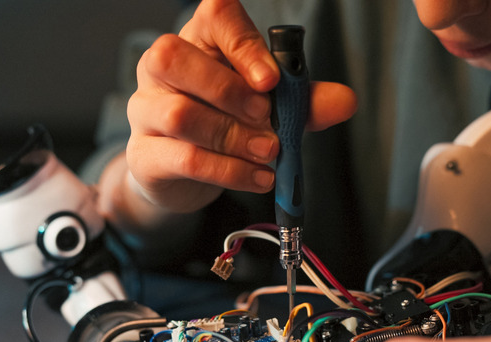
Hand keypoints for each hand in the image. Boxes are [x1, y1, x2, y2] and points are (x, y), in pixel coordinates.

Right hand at [125, 0, 356, 213]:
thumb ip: (302, 102)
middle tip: (267, 117)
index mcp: (198, 41)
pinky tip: (258, 177)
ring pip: (180, 114)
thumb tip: (345, 101)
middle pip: (175, 57)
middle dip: (229, 90)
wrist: (184, 176)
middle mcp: (161, 68)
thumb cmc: (227, 124)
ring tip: (269, 152)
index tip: (272, 78)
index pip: (212, 16)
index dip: (242, 42)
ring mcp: (145, 111)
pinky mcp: (145, 156)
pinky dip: (229, 171)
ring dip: (234, 137)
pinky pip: (185, 158)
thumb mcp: (271, 109)